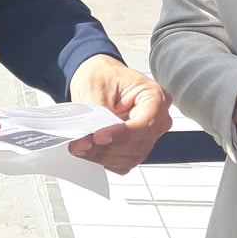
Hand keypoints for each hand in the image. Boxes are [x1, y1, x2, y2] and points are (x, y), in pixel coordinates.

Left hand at [63, 55, 173, 174]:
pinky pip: (123, 162)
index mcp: (155, 96)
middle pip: (137, 144)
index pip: (144, 123)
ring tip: (79, 146)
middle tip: (80, 144)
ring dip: (102, 156)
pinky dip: (104, 159)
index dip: (121, 134)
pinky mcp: (135, 147)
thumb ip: (98, 111)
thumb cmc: (103, 75)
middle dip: (106, 147)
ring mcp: (147, 135)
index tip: (98, 137)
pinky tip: (89, 151)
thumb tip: (93, 131)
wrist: (98, 78)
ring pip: (129, 156)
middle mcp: (156, 118)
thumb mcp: (97, 85)